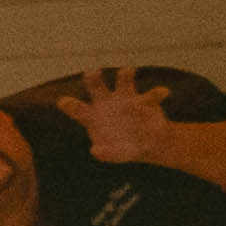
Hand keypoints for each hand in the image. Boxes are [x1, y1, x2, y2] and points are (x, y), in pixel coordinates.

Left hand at [50, 70, 182, 163]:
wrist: (148, 143)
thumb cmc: (125, 148)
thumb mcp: (116, 154)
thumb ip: (106, 154)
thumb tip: (95, 151)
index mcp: (93, 116)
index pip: (77, 109)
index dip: (70, 105)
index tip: (62, 102)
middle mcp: (107, 102)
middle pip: (96, 86)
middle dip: (93, 78)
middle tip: (91, 73)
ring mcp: (126, 98)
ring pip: (123, 81)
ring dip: (125, 75)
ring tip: (127, 71)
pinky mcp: (146, 100)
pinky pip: (152, 94)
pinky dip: (158, 93)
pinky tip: (163, 92)